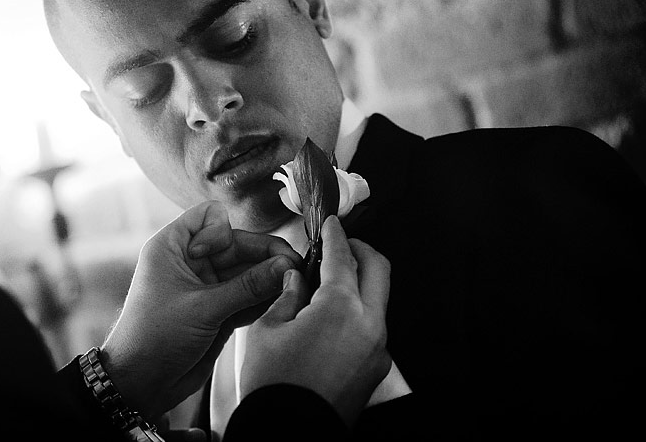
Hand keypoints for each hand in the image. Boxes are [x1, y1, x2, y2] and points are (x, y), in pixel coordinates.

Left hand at [101, 200, 300, 418]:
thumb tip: (284, 266)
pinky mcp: (216, 311)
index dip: (227, 230)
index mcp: (172, 247)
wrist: (140, 384)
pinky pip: (246, 297)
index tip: (239, 253)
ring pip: (245, 273)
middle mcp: (189, 262)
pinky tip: (283, 300)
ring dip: (269, 278)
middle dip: (264, 255)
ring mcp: (204, 287)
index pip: (209, 217)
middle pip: (236, 245)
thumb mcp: (203, 308)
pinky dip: (262, 299)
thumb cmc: (154, 338)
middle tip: (294, 266)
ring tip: (295, 283)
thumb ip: (247, 287)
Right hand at [240, 215, 391, 427]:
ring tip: (329, 284)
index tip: (331, 224)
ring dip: (360, 283)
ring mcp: (378, 349)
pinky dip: (357, 311)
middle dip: (360, 251)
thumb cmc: (272, 386)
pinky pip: (372, 326)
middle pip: (378, 270)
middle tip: (341, 244)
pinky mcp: (376, 368)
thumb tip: (296, 277)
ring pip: (378, 299)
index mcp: (340, 308)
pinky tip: (331, 317)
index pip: (343, 257)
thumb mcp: (267, 328)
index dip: (335, 235)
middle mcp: (369, 325)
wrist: (289, 433)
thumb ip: (287, 294)